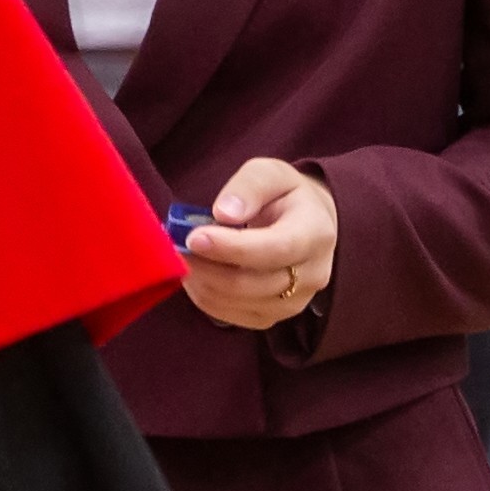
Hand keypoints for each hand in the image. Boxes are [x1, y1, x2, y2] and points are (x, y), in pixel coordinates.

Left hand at [180, 158, 337, 334]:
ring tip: (181, 258)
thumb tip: (223, 213)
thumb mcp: (271, 173)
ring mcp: (295, 302)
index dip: (231, 248)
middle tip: (174, 248)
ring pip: (238, 303)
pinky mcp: (273, 316)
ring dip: (202, 282)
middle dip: (206, 267)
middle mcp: (312, 275)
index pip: (274, 250)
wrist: (309, 225)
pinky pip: (233, 316)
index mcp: (315, 234)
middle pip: (250, 283)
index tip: (194, 237)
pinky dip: (206, 297)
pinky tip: (195, 274)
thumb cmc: (286, 196)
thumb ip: (249, 187)